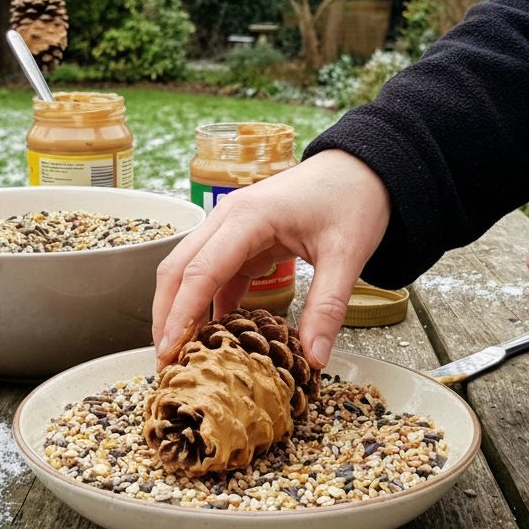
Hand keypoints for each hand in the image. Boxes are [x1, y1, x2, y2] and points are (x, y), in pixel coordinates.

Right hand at [153, 149, 389, 367]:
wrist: (363, 168)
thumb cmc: (353, 198)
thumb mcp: (347, 254)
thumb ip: (327, 307)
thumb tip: (315, 357)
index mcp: (248, 217)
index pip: (200, 272)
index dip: (180, 314)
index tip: (169, 350)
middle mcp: (229, 217)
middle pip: (178, 268)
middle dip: (166, 314)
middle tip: (165, 359)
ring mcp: (232, 225)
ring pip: (189, 269)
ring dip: (181, 307)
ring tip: (182, 351)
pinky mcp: (243, 237)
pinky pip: (215, 272)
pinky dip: (209, 301)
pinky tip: (213, 331)